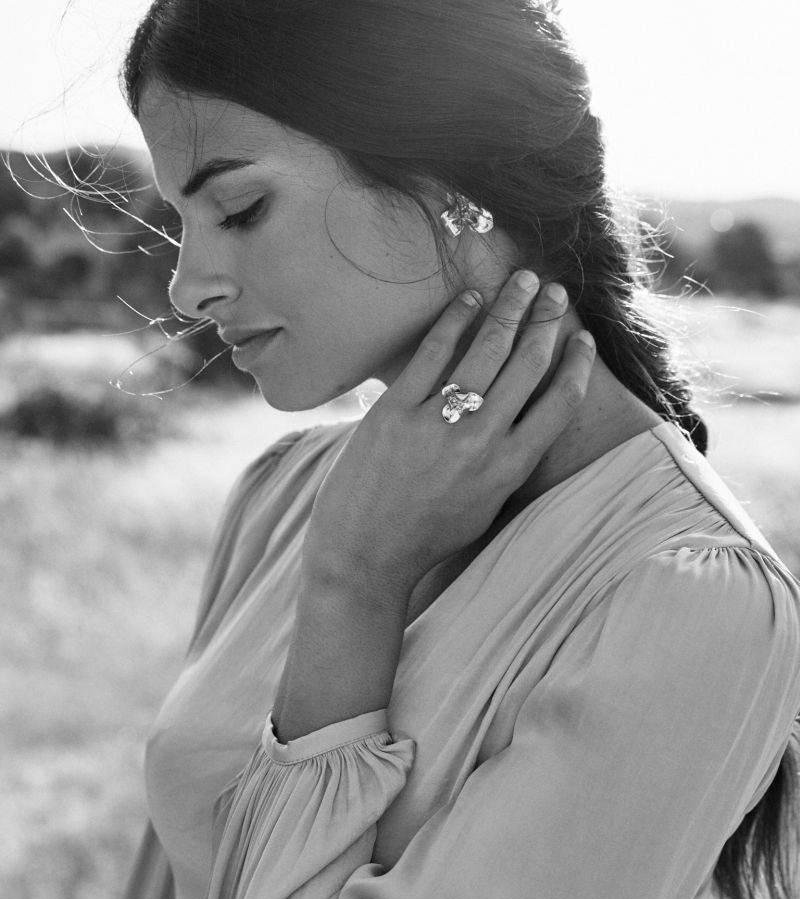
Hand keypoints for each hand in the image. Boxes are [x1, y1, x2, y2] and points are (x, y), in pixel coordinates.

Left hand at [304, 271, 594, 600]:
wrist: (364, 556)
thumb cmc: (427, 536)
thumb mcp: (486, 506)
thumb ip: (510, 462)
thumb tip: (526, 415)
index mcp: (510, 468)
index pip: (560, 402)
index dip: (578, 363)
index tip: (584, 338)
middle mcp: (482, 442)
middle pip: (528, 364)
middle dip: (548, 320)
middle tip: (557, 291)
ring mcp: (438, 425)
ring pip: (487, 350)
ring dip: (511, 307)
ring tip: (524, 279)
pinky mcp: (395, 412)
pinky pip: (432, 353)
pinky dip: (455, 319)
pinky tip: (469, 298)